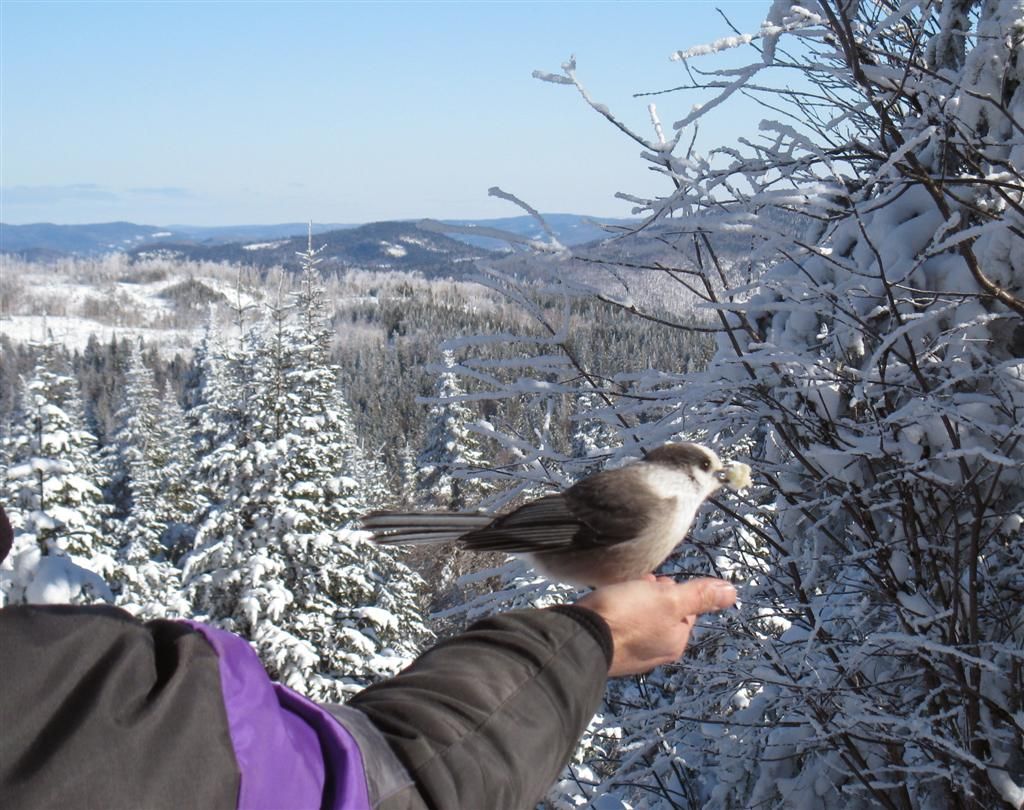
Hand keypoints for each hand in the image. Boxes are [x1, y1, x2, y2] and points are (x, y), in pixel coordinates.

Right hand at [576, 575, 736, 676]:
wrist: (579, 637)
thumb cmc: (624, 617)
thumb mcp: (669, 599)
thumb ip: (699, 596)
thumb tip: (731, 593)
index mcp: (675, 641)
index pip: (684, 610)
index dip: (672, 591)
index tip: (656, 583)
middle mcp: (655, 652)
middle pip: (661, 615)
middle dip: (651, 596)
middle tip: (636, 585)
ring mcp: (630, 654)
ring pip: (638, 620)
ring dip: (631, 603)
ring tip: (617, 591)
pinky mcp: (608, 650)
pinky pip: (618, 627)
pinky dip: (615, 614)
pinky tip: (604, 605)